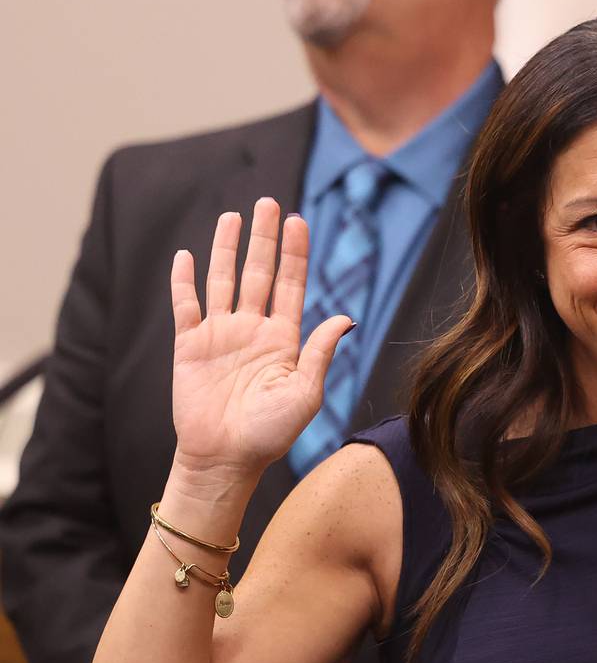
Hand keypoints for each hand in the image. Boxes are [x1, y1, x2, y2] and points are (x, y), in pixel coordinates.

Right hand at [169, 199, 351, 479]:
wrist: (225, 459)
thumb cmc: (270, 434)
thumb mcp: (305, 393)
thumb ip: (321, 353)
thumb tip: (346, 317)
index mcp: (284, 339)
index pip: (290, 285)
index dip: (294, 254)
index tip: (299, 221)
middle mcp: (253, 330)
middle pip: (259, 273)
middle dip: (264, 239)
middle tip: (269, 203)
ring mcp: (221, 335)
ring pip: (223, 281)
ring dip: (227, 249)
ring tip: (233, 217)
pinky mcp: (190, 346)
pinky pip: (186, 307)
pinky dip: (184, 281)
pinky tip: (186, 255)